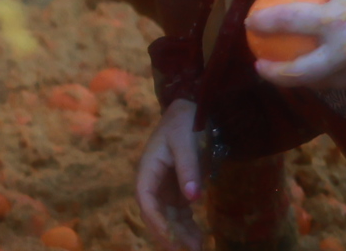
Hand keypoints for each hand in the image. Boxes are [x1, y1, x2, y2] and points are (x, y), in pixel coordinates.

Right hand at [137, 99, 204, 249]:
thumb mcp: (186, 142)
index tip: (172, 238)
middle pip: (156, 212)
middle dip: (169, 233)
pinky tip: (200, 238)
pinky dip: (188, 226)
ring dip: (179, 233)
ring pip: (168, 216)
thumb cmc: (186, 122)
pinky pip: (180, 213)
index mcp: (148, 167)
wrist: (193, 109)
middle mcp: (153, 180)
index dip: (155, 221)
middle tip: (188, 250)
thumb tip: (193, 198)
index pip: (146, 199)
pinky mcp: (178, 189)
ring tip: (197, 248)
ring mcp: (165, 186)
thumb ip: (189, 169)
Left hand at [248, 0, 345, 92]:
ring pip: (319, 83)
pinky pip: (342, 83)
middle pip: (298, 72)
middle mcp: (343, 52)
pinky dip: (328, 77)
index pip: (287, 21)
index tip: (250, 22)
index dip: (264, 22)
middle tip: (259, 66)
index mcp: (335, 20)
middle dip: (273, 74)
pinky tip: (321, 70)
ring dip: (299, 80)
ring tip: (286, 71)